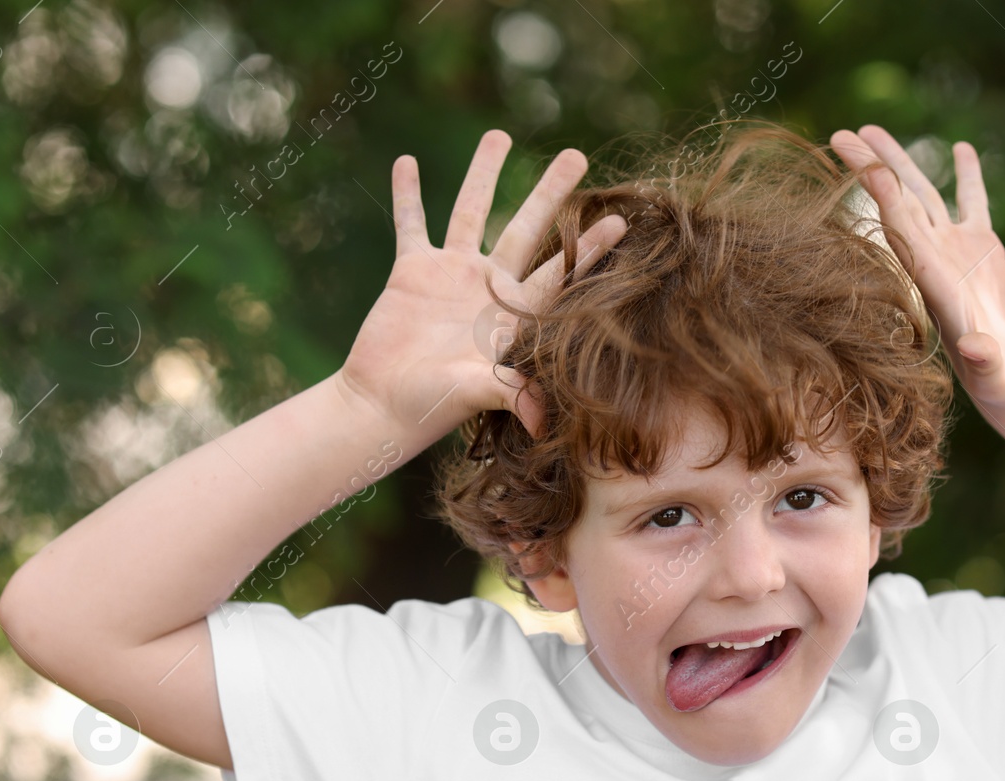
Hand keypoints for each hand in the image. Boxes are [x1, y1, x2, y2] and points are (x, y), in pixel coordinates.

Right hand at [337, 131, 626, 439]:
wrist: (383, 406)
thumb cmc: (435, 405)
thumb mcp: (477, 392)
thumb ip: (511, 392)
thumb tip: (545, 422)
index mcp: (515, 313)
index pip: (561, 272)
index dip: (589, 248)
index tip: (621, 219)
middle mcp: (488, 287)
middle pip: (526, 227)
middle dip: (550, 191)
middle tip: (576, 154)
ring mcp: (450, 275)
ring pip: (469, 210)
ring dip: (482, 172)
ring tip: (499, 134)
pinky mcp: (411, 272)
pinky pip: (410, 223)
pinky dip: (407, 194)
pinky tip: (406, 161)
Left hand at [829, 125, 1004, 412]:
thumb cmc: (1002, 382)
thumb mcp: (995, 372)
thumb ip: (983, 359)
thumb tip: (974, 349)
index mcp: (934, 282)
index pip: (902, 229)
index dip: (882, 193)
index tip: (860, 161)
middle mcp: (937, 260)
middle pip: (899, 202)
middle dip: (873, 167)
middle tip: (843, 132)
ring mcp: (959, 252)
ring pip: (925, 195)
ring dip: (900, 163)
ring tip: (872, 129)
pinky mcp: (986, 251)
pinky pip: (973, 204)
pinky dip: (968, 177)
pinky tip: (962, 149)